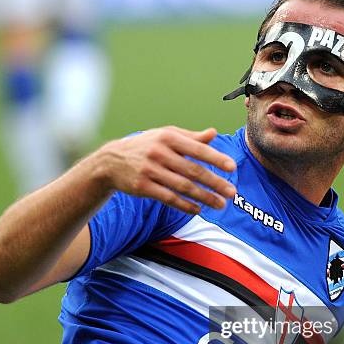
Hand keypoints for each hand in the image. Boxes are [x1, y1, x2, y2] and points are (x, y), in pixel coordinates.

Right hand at [99, 126, 236, 213]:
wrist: (111, 162)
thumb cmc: (145, 146)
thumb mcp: (165, 136)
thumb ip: (190, 137)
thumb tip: (213, 134)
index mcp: (168, 138)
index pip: (197, 149)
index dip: (216, 159)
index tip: (232, 167)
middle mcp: (160, 153)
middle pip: (193, 171)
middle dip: (215, 183)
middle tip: (232, 192)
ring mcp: (150, 171)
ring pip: (183, 187)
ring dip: (204, 197)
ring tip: (220, 204)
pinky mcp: (143, 187)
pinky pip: (169, 198)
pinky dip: (185, 205)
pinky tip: (198, 210)